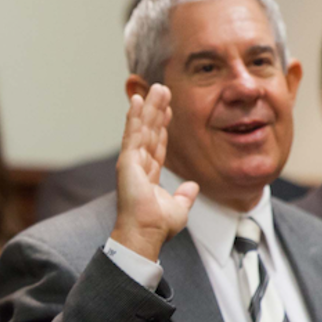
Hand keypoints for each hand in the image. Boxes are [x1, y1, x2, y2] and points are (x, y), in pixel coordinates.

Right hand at [111, 84, 199, 261]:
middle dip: (157, 110)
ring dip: (149, 107)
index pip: (158, 145)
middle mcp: (139, 165)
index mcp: (149, 175)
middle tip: (163, 89)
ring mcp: (131, 161)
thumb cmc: (158, 226)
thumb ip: (186, 195)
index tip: (169, 110)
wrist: (146, 233)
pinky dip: (134, 116)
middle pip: (150, 131)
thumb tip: (193, 186)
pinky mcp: (127, 161)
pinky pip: (133, 134)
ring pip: (142, 128)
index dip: (163, 126)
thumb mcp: (180, 208)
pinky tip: (137, 100)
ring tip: (156, 88)